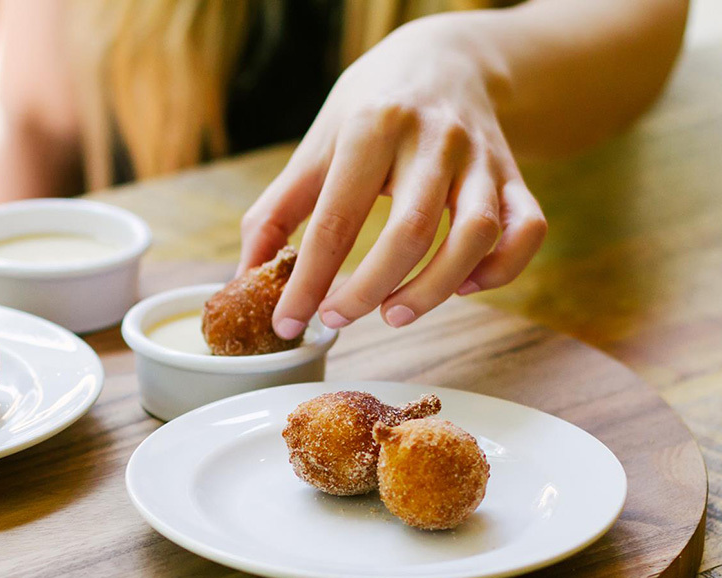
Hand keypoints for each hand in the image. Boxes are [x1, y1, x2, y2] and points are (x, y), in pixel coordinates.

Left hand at [239, 14, 546, 335]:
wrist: (445, 59)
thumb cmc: (371, 110)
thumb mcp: (318, 144)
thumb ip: (279, 209)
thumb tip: (247, 273)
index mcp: (373, 127)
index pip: (337, 218)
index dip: (309, 280)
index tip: (288, 321)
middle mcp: (433, 139)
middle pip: (409, 232)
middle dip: (368, 289)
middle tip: (337, 318)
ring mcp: (481, 158)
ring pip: (475, 234)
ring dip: (434, 289)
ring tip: (394, 313)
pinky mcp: (514, 175)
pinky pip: (526, 230)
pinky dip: (501, 269)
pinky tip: (464, 287)